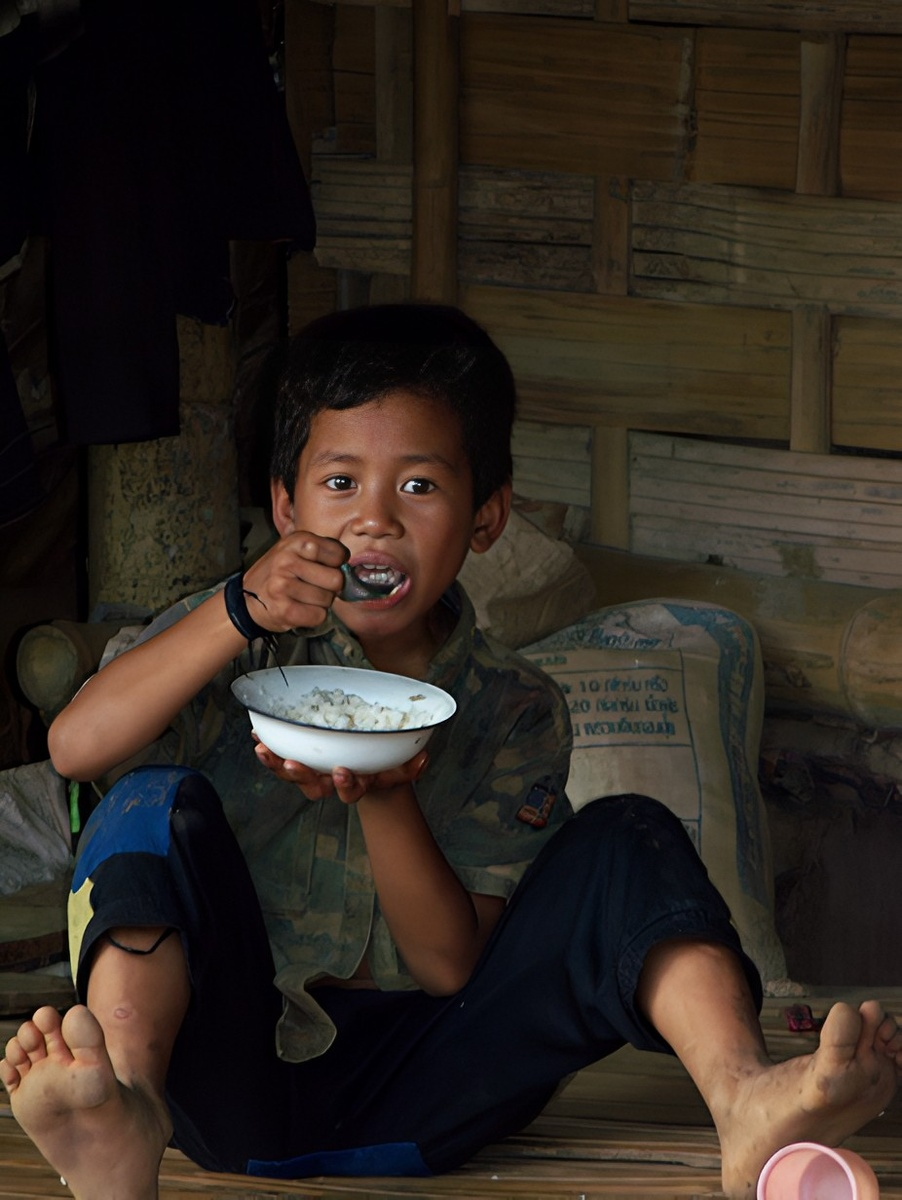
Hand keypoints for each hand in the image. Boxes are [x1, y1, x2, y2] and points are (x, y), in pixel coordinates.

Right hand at [239, 533, 348, 632]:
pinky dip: (314, 616)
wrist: (245, 598)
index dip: (337, 564)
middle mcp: (287, 560)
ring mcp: (283, 586)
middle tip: (315, 586)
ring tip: (303, 597)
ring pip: (328, 599)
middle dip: (331, 587)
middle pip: (336, 579)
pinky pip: (319, 615)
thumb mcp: (294, 550)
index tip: (326, 567)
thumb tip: (350, 563)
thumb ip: (320, 550)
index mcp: (295, 541)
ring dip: (321, 602)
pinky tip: (300, 609)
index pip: (338, 553)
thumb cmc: (277, 573)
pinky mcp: (284, 610)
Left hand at [253, 738, 428, 803]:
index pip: (350, 791)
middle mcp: (331, 783)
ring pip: (292, 775)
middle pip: (313, 787)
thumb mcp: (402, 768)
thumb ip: (413, 765)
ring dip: (275, 764)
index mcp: (356, 784)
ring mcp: (314, 774)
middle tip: (290, 764)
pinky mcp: (301, 762)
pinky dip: (269, 749)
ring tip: (262, 749)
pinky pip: (281, 758)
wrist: (369, 772)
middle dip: (301, 775)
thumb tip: (424, 757)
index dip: (345, 785)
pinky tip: (257, 735)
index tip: (342, 772)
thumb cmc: (386, 767)